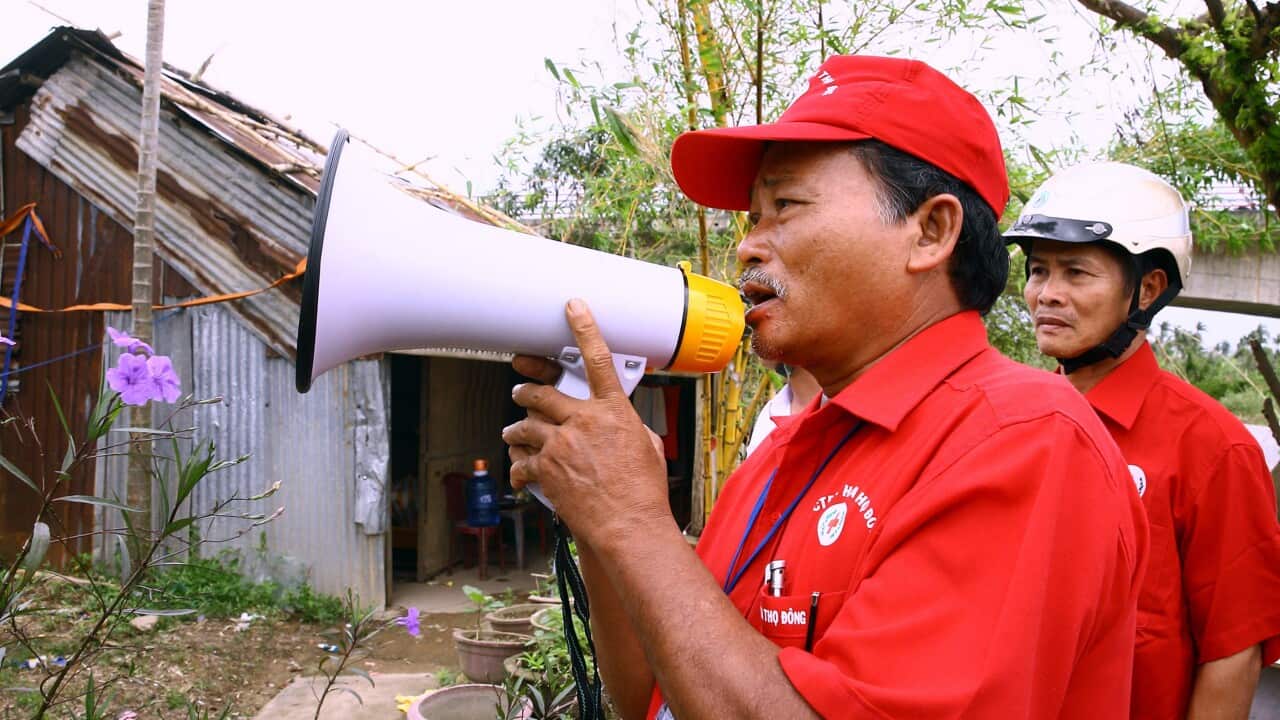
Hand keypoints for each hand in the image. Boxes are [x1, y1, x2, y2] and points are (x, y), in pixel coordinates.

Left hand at [503, 299, 670, 547]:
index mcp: (614, 411)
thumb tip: (625, 427)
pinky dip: (518, 464)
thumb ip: (630, 428)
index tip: (574, 307)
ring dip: (516, 429)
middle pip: (543, 393)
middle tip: (521, 392)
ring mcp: (562, 443)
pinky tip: (520, 472)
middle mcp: (585, 421)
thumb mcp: (647, 448)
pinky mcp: (546, 468)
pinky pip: (521, 458)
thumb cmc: (643, 491)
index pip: (599, 359)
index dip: (585, 328)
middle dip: (527, 391)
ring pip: (525, 424)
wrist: (628, 525)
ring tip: (514, 433)